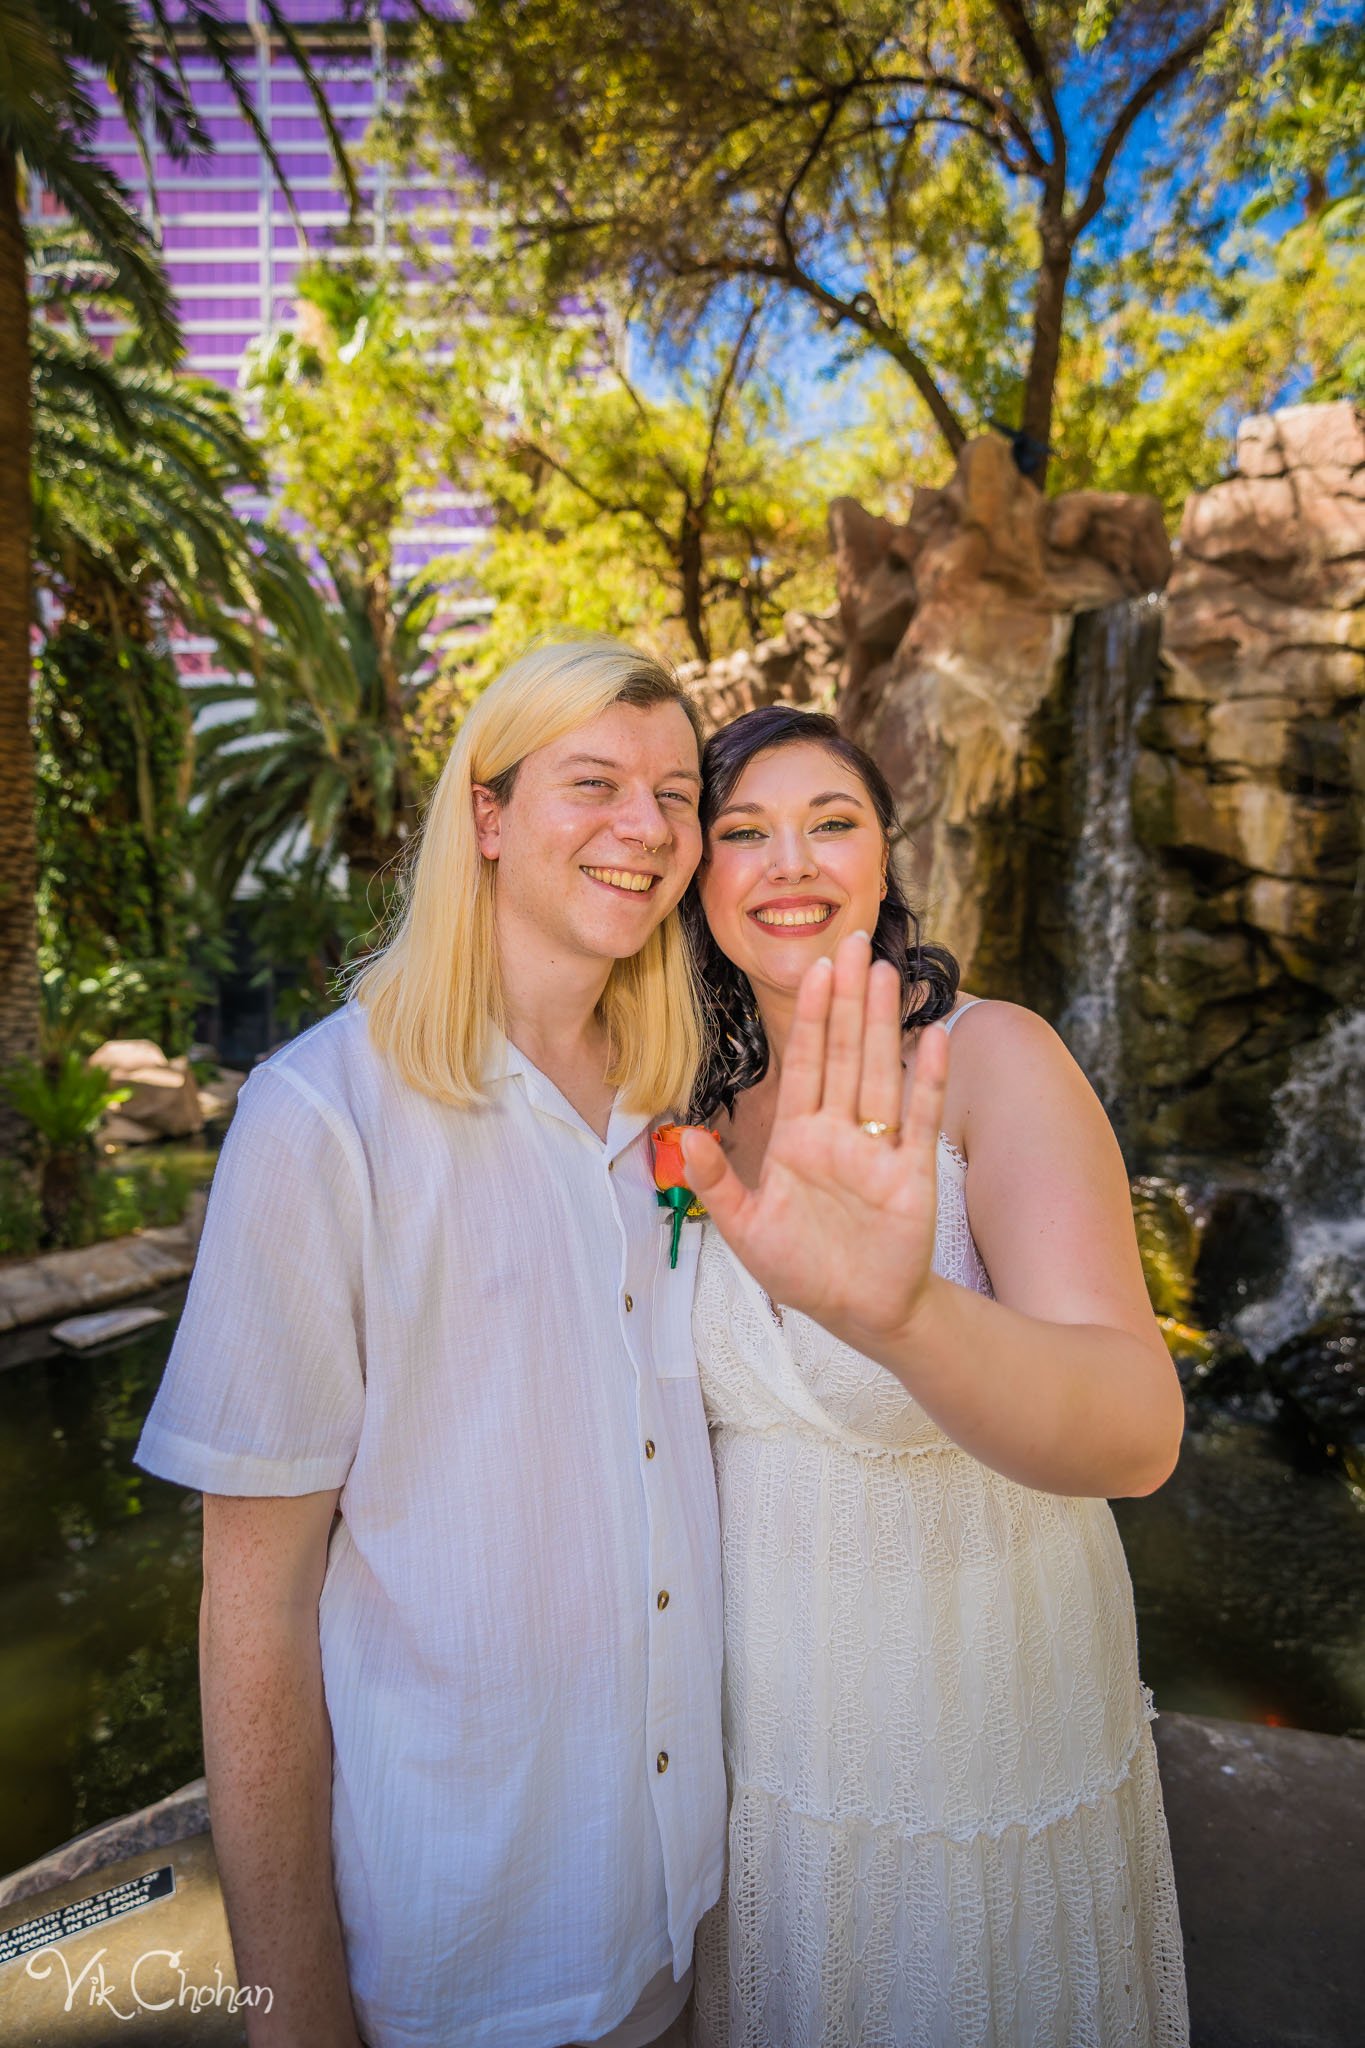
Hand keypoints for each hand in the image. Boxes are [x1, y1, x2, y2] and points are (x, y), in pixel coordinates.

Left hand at [681, 932, 948, 1346]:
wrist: (860, 1313)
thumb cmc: (804, 1271)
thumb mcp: (747, 1231)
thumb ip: (718, 1183)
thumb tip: (682, 1135)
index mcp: (799, 1139)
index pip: (805, 1064)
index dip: (810, 1016)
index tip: (813, 968)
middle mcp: (840, 1134)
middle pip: (844, 1052)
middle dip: (847, 998)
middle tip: (852, 941)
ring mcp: (878, 1150)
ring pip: (879, 1073)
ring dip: (882, 1024)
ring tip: (885, 972)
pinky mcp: (911, 1175)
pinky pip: (919, 1119)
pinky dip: (926, 1080)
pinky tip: (931, 1040)